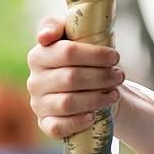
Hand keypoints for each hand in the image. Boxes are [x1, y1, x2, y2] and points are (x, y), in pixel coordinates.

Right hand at [26, 18, 124, 139]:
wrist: (79, 88)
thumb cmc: (76, 58)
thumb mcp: (68, 36)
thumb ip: (55, 26)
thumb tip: (45, 37)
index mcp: (38, 56)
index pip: (67, 52)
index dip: (95, 55)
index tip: (115, 57)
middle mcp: (34, 81)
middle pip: (71, 78)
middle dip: (101, 77)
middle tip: (120, 76)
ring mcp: (38, 104)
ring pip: (67, 103)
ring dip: (96, 98)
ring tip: (115, 94)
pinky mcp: (44, 124)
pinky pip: (58, 127)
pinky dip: (78, 122)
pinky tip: (94, 116)